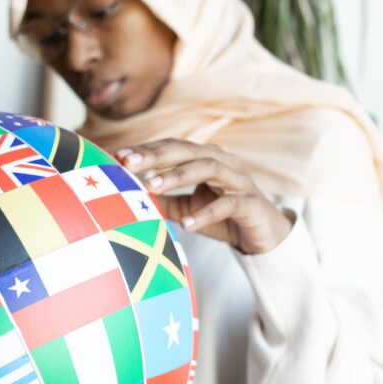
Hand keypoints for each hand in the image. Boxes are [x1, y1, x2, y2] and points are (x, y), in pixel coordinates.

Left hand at [117, 138, 292, 254]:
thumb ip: (166, 201)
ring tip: (150, 188)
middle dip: (156, 155)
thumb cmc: (224, 218)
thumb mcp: (189, 208)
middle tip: (127, 164)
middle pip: (188, 151)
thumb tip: (133, 198)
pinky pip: (228, 204)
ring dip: (177, 176)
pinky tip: (186, 224)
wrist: (264, 236)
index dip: (147, 150)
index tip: (119, 156)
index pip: (174, 147)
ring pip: (208, 169)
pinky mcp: (251, 203)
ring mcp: (239, 181)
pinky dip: (205, 213)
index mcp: (207, 159)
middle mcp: (224, 162)